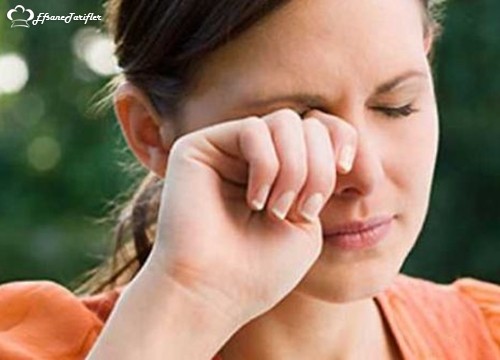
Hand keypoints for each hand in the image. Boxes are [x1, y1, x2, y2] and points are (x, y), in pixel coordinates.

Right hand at [146, 108, 357, 325]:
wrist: (213, 294)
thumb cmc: (260, 270)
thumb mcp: (308, 223)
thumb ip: (318, 177)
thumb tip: (331, 139)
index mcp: (279, 171)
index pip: (323, 132)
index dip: (349, 147)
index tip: (363, 185)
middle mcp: (253, 156)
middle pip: (309, 125)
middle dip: (321, 168)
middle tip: (306, 210)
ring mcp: (226, 149)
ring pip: (284, 122)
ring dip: (296, 168)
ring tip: (279, 210)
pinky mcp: (199, 146)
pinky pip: (254, 130)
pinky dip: (267, 166)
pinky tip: (255, 201)